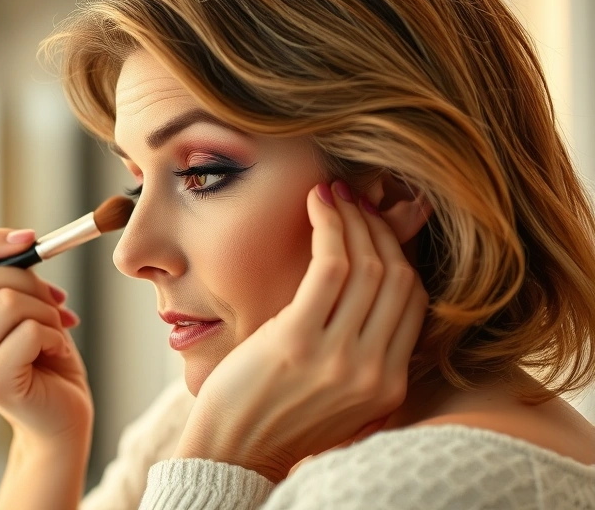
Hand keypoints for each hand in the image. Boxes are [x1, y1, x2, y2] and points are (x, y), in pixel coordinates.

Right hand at [0, 228, 92, 444]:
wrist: (60, 417)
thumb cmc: (42, 359)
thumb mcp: (23, 305)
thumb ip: (11, 275)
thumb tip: (23, 240)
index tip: (30, 238)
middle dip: (30, 283)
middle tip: (54, 304)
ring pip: (8, 303)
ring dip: (46, 313)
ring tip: (53, 334)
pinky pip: (29, 332)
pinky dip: (55, 337)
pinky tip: (55, 353)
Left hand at [174, 180, 428, 481]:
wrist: (230, 452)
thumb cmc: (272, 415)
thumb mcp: (335, 393)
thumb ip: (361, 353)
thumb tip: (371, 291)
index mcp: (389, 386)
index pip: (415, 300)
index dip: (399, 252)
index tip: (376, 224)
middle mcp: (374, 372)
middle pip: (397, 276)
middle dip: (378, 227)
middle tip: (355, 199)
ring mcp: (339, 358)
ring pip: (367, 265)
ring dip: (352, 218)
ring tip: (333, 194)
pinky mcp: (298, 340)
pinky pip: (330, 265)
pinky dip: (328, 225)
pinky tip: (317, 203)